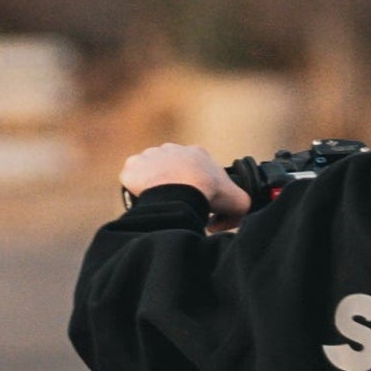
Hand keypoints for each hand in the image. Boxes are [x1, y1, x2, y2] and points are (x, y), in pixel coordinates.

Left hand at [121, 142, 249, 216]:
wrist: (180, 192)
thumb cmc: (208, 194)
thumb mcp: (238, 202)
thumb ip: (239, 208)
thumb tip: (221, 222)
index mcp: (197, 153)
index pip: (195, 168)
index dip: (196, 186)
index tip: (195, 199)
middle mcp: (172, 149)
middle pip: (171, 168)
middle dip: (173, 184)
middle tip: (176, 203)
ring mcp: (151, 155)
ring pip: (150, 171)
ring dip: (153, 186)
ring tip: (159, 203)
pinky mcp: (133, 166)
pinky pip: (131, 178)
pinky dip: (135, 190)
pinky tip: (143, 200)